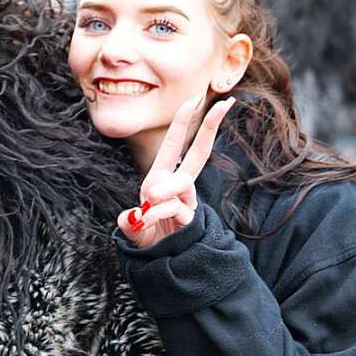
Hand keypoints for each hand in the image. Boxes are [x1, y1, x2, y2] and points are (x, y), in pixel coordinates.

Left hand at [118, 94, 235, 248]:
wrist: (158, 259)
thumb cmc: (147, 233)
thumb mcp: (133, 224)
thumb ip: (131, 220)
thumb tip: (134, 216)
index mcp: (162, 176)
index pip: (175, 143)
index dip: (185, 120)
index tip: (197, 97)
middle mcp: (178, 184)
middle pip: (199, 152)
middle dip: (210, 126)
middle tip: (224, 103)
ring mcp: (186, 199)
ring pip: (180, 184)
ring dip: (162, 191)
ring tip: (147, 201)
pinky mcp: (190, 217)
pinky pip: (173, 209)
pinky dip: (154, 215)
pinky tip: (144, 221)